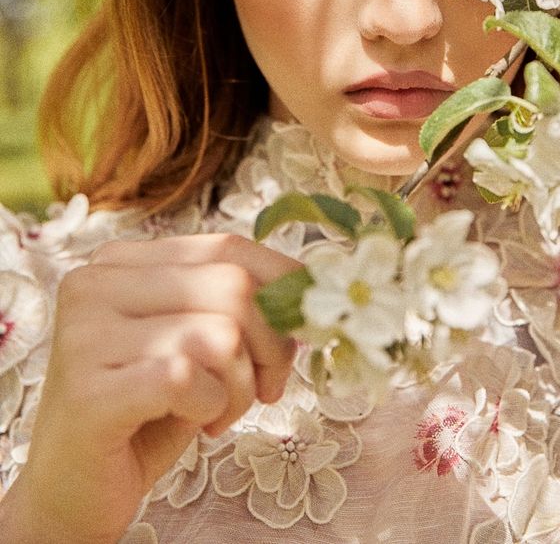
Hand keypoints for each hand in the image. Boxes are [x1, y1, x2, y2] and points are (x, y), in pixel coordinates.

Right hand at [1, 233, 297, 543]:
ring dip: (240, 387)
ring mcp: (86, 334)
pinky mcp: (89, 390)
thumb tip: (308, 285)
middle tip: (262, 387)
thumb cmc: (147, 411)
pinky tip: (194, 422)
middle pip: (234, 287)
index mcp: (121, 260)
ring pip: (220, 335)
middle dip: (272, 346)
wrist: (72, 491)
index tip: (303, 330)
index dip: (283, 285)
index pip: (229, 246)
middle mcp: (95, 283)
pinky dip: (211, 407)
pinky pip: (189, 379)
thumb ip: (235, 300)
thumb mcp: (196, 339)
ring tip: (216, 411)